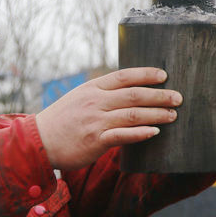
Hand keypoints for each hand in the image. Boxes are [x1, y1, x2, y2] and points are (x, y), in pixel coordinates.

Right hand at [35, 67, 180, 169]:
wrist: (37, 141)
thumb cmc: (63, 120)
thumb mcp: (80, 97)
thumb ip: (103, 93)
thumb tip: (131, 89)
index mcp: (93, 88)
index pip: (123, 76)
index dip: (145, 74)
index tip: (164, 75)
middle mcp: (96, 102)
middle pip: (134, 95)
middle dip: (160, 95)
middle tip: (178, 98)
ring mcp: (96, 121)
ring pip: (133, 114)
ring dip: (157, 114)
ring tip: (173, 115)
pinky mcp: (96, 141)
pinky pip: (123, 135)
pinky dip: (141, 132)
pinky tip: (155, 132)